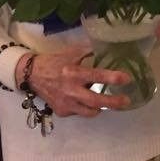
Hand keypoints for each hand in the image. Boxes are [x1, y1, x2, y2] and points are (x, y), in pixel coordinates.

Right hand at [16, 45, 130, 117]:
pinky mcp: (62, 112)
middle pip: (96, 101)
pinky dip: (86, 107)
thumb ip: (88, 52)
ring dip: (101, 108)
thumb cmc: (54, 62)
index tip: (127, 78)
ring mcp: (66, 103)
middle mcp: (70, 90)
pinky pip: (79, 112)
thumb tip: (106, 48)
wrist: (31, 75)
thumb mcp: (71, 53)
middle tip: (126, 101)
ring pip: (89, 112)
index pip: (97, 76)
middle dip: (113, 102)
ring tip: (108, 103)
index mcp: (73, 73)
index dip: (113, 78)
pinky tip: (86, 100)